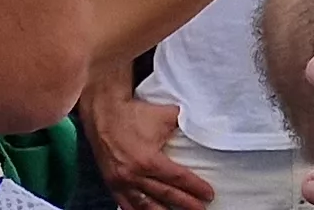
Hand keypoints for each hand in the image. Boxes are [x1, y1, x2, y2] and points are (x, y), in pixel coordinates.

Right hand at [82, 75, 215, 209]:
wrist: (104, 113)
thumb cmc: (136, 113)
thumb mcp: (166, 116)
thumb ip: (185, 125)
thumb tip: (203, 127)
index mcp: (149, 160)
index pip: (178, 178)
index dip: (195, 187)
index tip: (208, 194)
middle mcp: (134, 175)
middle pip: (165, 195)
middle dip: (185, 203)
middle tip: (201, 209)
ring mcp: (121, 181)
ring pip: (145, 204)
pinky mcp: (111, 183)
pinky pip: (125, 203)